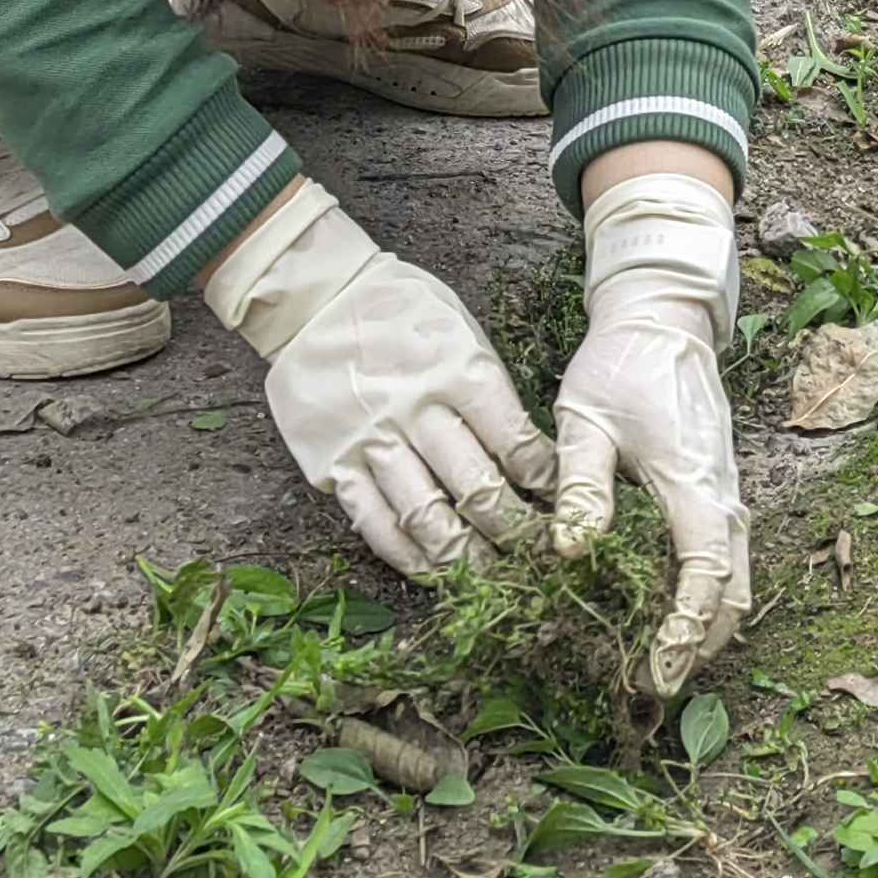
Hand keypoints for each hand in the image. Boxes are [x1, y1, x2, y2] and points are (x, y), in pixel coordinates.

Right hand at [205, 180, 555, 578]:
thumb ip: (488, 388)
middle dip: (515, 529)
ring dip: (465, 556)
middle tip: (539, 552)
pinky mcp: (335, 464)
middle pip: (475, 487)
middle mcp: (416, 410)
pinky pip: (375, 523)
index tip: (561, 503)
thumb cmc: (399, 309)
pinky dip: (407, 555)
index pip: (513, 441)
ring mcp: (372, 441)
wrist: (316, 300)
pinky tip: (434, 571)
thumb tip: (526, 449)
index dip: (543, 481)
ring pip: (426, 517)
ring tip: (493, 577)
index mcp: (457, 371)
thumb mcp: (460, 329)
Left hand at [548, 173, 749, 693]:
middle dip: (702, 646)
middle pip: (736, 591)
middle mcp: (723, 492)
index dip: (684, 631)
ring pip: (738, 576)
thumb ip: (581, 486)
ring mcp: (727, 489)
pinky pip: (726, 553)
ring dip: (708, 624)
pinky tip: (666, 610)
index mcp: (694, 481)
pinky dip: (707, 593)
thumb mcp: (586, 419)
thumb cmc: (622, 363)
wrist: (664, 315)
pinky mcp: (719, 485)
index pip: (707, 574)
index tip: (656, 673)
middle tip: (656, 687)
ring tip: (660, 662)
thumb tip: (574, 553)